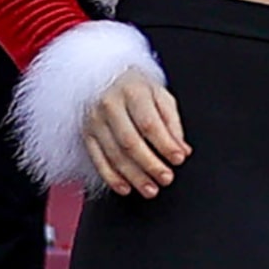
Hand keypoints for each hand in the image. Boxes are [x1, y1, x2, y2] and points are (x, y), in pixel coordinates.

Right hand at [83, 69, 188, 196]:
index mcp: (132, 91)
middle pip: (130, 141)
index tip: (179, 159)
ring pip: (114, 155)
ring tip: (151, 189)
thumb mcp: (161, 96)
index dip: (165, 144)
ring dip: (134, 176)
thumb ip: (172, 123)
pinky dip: (111, 178)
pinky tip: (126, 187)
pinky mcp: (86, 134)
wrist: (107, 79)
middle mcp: (109, 104)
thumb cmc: (138, 90)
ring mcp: (94, 120)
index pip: (149, 123)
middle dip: (150, 165)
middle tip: (166, 178)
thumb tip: (181, 150)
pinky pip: (98, 160)